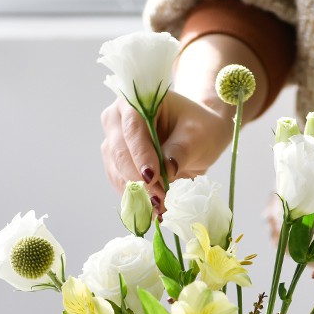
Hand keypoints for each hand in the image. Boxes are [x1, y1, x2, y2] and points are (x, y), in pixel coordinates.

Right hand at [100, 90, 233, 203]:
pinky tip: (153, 212)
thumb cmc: (200, 128)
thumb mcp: (197, 136)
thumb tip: (164, 173)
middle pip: (119, 152)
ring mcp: (114, 143)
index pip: (133, 130)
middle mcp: (117, 120)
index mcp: (135, 102)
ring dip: (137, 194)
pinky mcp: (117, 165)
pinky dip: (136, 200)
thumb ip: (179, 151)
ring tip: (160, 210)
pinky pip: (121, 184)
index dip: (141, 155)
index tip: (152, 177)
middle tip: (160, 200)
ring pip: (117, 172)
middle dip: (139, 179)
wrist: (199, 135)